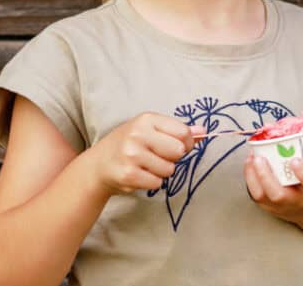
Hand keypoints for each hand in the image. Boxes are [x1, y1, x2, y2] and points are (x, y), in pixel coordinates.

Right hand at [85, 112, 200, 195]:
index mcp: (146, 120)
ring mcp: (131, 154)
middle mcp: (138, 134)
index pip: (183, 132)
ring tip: (146, 166)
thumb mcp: (151, 130)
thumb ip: (178, 130)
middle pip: (179, 151)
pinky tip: (139, 174)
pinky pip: (157, 183)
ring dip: (161, 172)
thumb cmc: (129, 144)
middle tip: (158, 157)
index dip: (186, 143)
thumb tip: (203, 131)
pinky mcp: (128, 175)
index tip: (177, 146)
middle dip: (173, 158)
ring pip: (169, 169)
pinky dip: (152, 182)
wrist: (98, 164)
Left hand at [244, 127, 302, 224]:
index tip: (295, 160)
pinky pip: (257, 197)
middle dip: (267, 177)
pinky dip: (251, 181)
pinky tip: (249, 164)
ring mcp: (284, 207)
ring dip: (254, 178)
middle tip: (259, 158)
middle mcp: (300, 202)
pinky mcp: (273, 209)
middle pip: (280, 195)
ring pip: (264, 198)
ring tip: (251, 158)